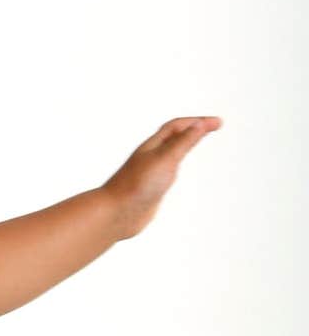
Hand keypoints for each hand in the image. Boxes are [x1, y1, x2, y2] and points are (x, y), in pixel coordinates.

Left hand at [103, 116, 222, 239]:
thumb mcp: (165, 160)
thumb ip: (183, 143)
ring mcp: (150, 173)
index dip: (199, 121)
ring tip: (196, 139)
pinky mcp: (149, 189)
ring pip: (169, 153)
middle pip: (174, 135)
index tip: (219, 122)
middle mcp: (150, 157)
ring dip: (183, 143)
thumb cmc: (137, 186)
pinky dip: (175, 164)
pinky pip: (165, 171)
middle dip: (193, 128)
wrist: (116, 214)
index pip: (178, 126)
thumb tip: (199, 124)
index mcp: (152, 146)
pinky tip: (176, 169)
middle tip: (213, 126)